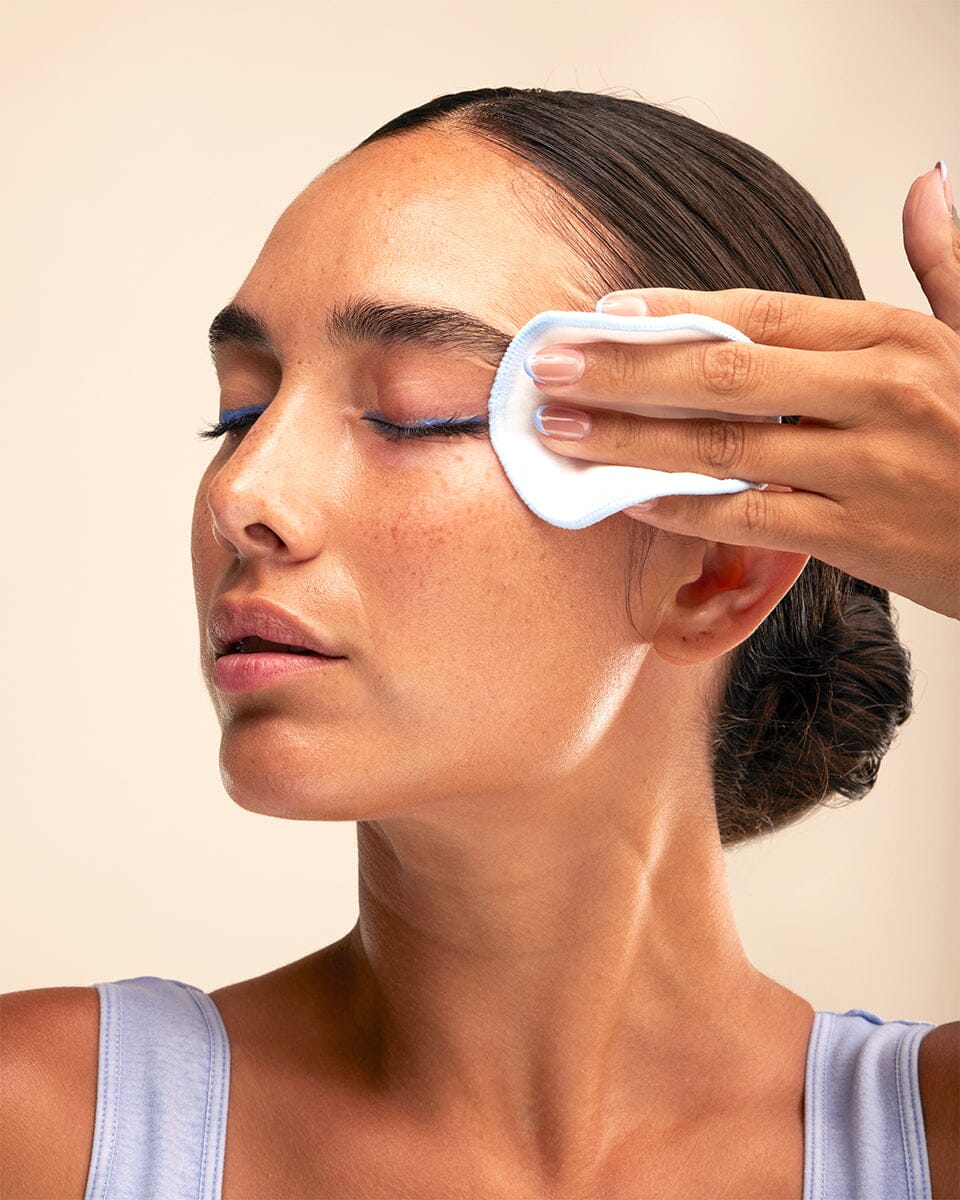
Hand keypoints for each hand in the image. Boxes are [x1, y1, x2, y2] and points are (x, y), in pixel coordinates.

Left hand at [529, 165, 959, 617]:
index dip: (673, 312)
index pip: (760, 313)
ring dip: (632, 442)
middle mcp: (877, 395)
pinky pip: (754, 520)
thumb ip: (944, 264)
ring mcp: (865, 468)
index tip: (602, 315)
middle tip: (547, 371)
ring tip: (563, 435)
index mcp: (892, 337)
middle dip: (624, 372)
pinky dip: (690, 509)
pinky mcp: (859, 537)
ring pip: (725, 449)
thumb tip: (924, 186)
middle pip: (724, 374)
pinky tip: (634, 500)